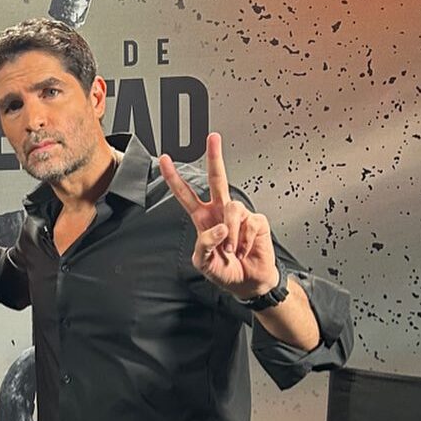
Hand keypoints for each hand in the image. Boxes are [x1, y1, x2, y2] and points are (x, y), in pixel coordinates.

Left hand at [158, 133, 278, 299]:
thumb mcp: (203, 263)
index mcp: (202, 218)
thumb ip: (204, 244)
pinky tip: (246, 249)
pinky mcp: (256, 221)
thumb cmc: (224, 271)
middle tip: (213, 137)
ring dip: (231, 236)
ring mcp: (239, 215)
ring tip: (233, 251)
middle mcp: (220, 211)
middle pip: (216, 179)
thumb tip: (220, 227)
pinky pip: (249, 224)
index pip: (185, 194)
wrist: (248, 283)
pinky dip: (245, 241)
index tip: (164, 159)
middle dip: (214, 157)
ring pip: (232, 209)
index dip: (173, 177)